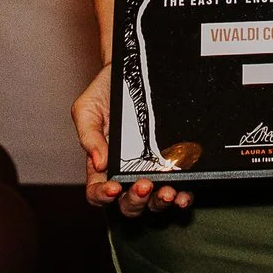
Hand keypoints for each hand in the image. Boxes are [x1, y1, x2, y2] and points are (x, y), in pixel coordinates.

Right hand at [73, 64, 194, 216]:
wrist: (133, 68)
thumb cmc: (106, 91)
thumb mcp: (88, 108)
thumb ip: (88, 135)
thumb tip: (99, 162)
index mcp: (102, 164)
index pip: (98, 192)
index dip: (103, 196)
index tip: (113, 188)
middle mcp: (126, 172)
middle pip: (128, 203)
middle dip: (136, 200)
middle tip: (144, 185)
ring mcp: (150, 170)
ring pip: (154, 201)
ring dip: (160, 202)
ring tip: (168, 192)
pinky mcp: (171, 163)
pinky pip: (178, 188)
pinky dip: (182, 196)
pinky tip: (184, 195)